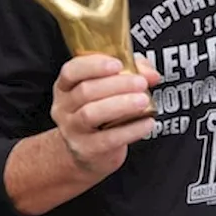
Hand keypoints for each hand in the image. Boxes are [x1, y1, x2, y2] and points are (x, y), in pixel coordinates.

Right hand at [51, 53, 159, 179]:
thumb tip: (151, 74)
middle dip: (116, 84)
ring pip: (91, 114)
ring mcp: (72, 130)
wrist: (88, 152)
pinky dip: (130, 130)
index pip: (71, 71)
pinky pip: (108, 139)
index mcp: (66, 86)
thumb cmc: (100, 112)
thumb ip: (131, 73)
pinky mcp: (86, 150)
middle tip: (141, 82)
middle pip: (85, 91)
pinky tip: (147, 123)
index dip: (94, 65)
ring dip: (121, 105)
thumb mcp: (110, 88)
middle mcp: (64, 107)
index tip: (118, 63)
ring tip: (143, 100)